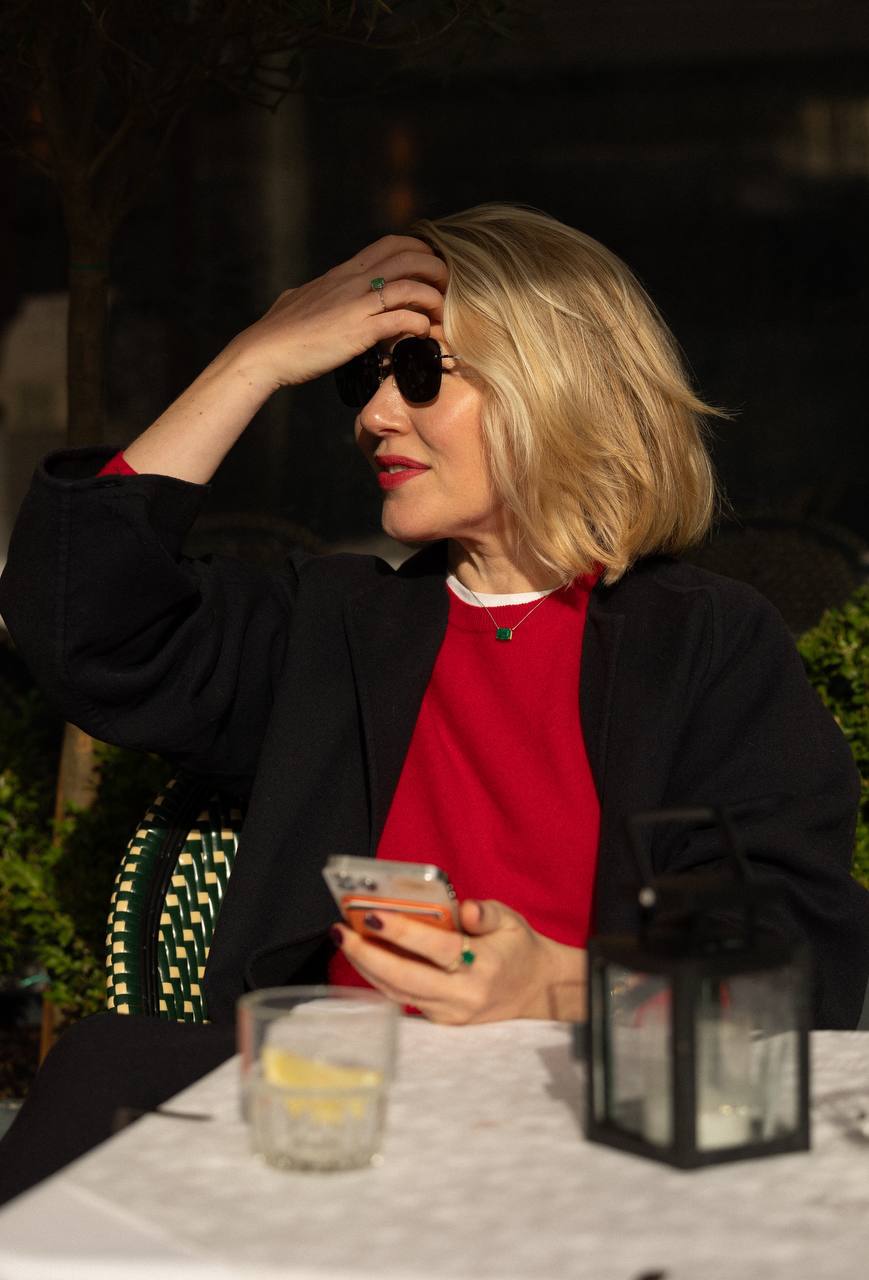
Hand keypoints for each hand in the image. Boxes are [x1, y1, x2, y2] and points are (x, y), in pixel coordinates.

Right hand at [226, 234, 447, 392]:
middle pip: (410, 258)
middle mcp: (354, 281)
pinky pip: (401, 321)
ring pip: (411, 287)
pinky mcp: (359, 332)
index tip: (430, 269)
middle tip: (446, 290)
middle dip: (436, 270)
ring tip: (441, 314)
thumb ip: (317, 292)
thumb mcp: (302, 299)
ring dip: (434, 299)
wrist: (265, 351)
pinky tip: (424, 335)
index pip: (391, 244)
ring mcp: (356, 305)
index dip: (419, 250)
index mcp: (344, 272)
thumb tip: (310, 292)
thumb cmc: (280, 330)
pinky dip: (420, 326)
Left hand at [333, 899, 587, 1024]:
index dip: (403, 932)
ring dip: (366, 966)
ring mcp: (450, 1014)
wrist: (535, 990)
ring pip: (398, 992)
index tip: (374, 915)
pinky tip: (364, 956)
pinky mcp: (441, 1021)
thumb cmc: (517, 947)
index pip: (437, 949)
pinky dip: (379, 977)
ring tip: (345, 938)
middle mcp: (464, 995)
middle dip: (368, 954)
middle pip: (406, 979)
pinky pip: (403, 998)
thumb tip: (464, 907)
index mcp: (484, 966)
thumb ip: (485, 913)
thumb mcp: (510, 920)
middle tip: (341, 930)